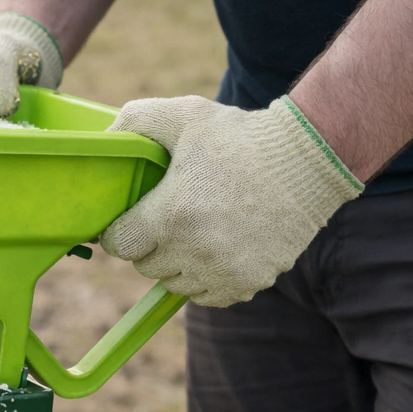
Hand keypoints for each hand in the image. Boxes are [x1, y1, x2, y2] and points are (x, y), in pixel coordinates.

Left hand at [100, 95, 363, 306]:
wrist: (309, 159)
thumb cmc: (240, 136)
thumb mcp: (184, 114)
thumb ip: (135, 121)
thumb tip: (103, 140)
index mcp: (172, 214)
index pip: (119, 245)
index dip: (121, 230)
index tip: (133, 218)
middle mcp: (195, 251)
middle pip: (146, 267)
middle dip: (150, 245)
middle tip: (167, 220)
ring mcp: (224, 271)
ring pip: (176, 285)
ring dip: (178, 264)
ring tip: (194, 233)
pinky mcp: (249, 282)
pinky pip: (210, 297)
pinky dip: (208, 280)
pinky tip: (217, 250)